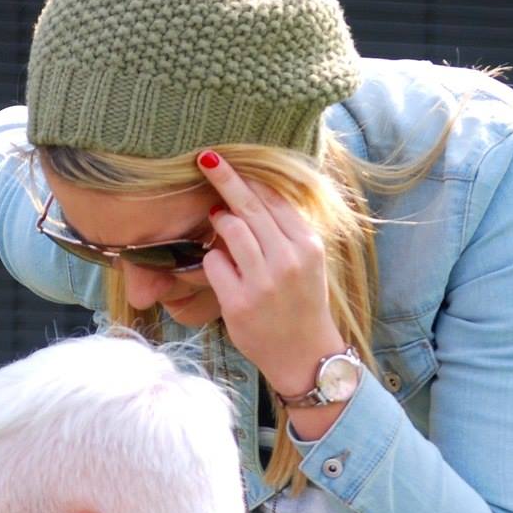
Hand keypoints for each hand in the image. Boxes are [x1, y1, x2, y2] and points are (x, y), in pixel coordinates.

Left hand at [196, 150, 348, 405]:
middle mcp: (288, 259)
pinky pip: (213, 264)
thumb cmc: (302, 303)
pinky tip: (220, 267)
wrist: (305, 355)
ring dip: (219, 223)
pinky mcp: (240, 303)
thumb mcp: (307, 262)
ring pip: (229, 230)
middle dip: (225, 178)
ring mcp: (264, 282)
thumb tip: (252, 194)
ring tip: (219, 223)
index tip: (228, 160)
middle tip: (205, 158)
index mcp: (308, 245)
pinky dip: (212, 261)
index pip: (273, 199)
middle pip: (249, 206)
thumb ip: (285, 231)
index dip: (249, 178)